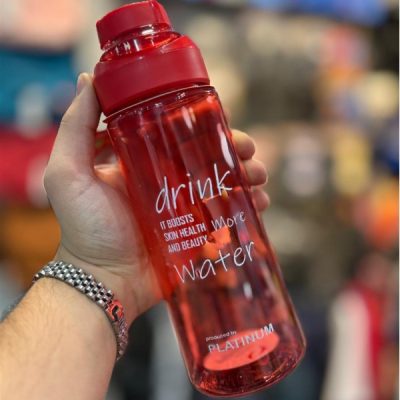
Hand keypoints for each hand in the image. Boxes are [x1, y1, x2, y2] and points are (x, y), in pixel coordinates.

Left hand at [44, 73, 268, 323]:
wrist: (104, 280)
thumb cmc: (85, 228)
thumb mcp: (69, 173)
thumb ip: (75, 127)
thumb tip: (89, 79)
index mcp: (142, 159)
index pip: (177, 130)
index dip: (201, 122)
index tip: (220, 118)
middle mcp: (165, 178)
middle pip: (207, 154)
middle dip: (233, 148)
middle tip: (248, 151)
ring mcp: (184, 205)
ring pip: (222, 181)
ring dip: (246, 174)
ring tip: (259, 177)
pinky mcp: (196, 229)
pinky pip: (226, 212)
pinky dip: (246, 206)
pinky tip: (259, 204)